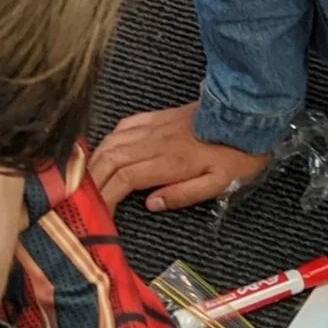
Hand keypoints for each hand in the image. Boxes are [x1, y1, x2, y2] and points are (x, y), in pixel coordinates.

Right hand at [89, 103, 268, 213]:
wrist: (245, 115)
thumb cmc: (236, 154)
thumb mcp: (218, 185)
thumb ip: (183, 195)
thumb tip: (152, 204)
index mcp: (168, 161)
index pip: (124, 179)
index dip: (106, 195)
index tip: (98, 211)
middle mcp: (153, 141)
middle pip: (109, 160)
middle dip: (91, 181)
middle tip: (82, 198)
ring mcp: (152, 126)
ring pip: (111, 142)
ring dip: (94, 162)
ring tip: (86, 180)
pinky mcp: (156, 117)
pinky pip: (123, 127)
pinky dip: (108, 141)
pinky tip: (105, 152)